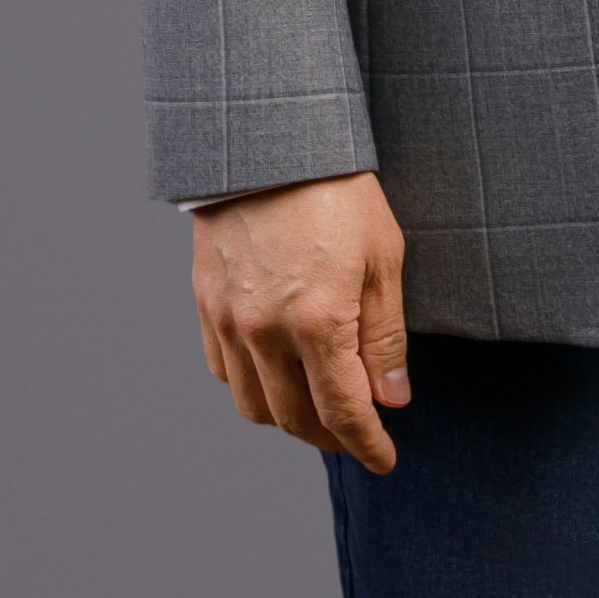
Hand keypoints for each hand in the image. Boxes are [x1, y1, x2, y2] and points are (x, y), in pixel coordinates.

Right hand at [190, 170, 409, 474]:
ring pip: (255, 406)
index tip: (385, 459)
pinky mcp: (206, 302)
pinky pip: (223, 370)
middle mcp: (265, 331)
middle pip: (297, 419)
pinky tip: (276, 374)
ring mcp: (229, 320)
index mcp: (317, 322)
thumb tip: (393, 397)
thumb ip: (384, 335)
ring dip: (290, 420)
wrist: (267, 138)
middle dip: (333, 438)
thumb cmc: (336, 188)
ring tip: (319, 408)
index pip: (344, 412)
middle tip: (359, 434)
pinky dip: (252, 386)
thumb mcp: (383, 256)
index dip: (367, 445)